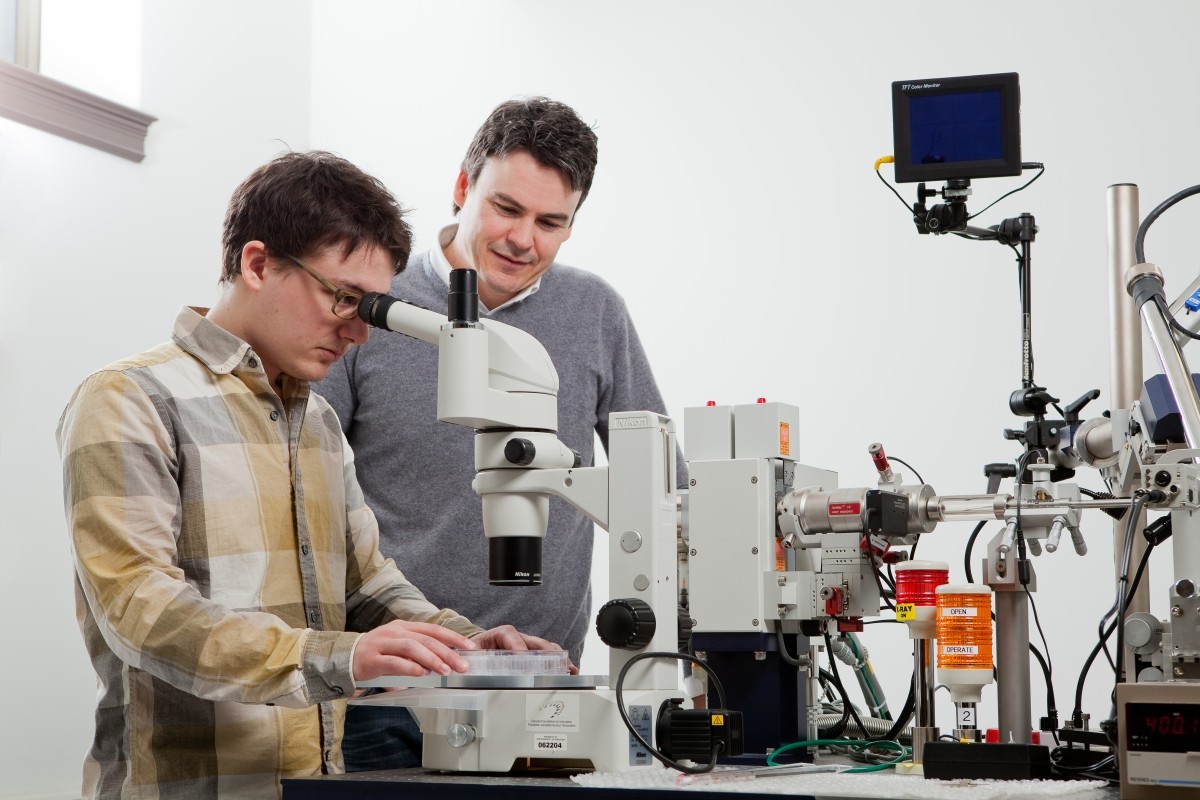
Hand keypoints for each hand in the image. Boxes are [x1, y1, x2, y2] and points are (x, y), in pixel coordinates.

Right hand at [352, 620, 476, 682]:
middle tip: (462, 664)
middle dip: (448, 652)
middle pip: (426, 639)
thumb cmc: (377, 652)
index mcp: (404, 627)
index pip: (434, 629)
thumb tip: (445, 661)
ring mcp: (383, 644)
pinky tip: (422, 673)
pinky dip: (410, 667)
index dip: (453, 637)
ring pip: (412, 648)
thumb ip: (419, 650)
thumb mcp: (399, 645)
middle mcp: (395, 632)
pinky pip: (394, 662)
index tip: (469, 647)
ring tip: (445, 670)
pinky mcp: (372, 659)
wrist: (344, 657)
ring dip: (431, 659)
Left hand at [470, 625, 578, 674]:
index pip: (510, 636)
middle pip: (535, 642)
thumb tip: (465, 666)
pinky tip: (569, 671)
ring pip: (545, 648)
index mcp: (499, 634)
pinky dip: (559, 662)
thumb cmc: (472, 652)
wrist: (474, 649)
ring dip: (558, 658)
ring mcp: (526, 645)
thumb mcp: (469, 654)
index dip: (517, 646)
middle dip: (548, 653)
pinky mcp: (531, 654)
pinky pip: (547, 655)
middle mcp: (516, 638)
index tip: (522, 657)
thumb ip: (468, 659)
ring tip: (569, 669)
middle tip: (557, 665)